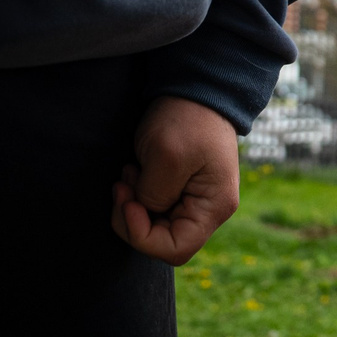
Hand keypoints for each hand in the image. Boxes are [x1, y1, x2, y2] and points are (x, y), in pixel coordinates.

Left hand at [111, 96, 240, 265]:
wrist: (195, 87)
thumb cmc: (187, 118)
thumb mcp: (166, 157)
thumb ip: (153, 196)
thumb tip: (144, 213)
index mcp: (214, 207)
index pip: (175, 249)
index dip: (142, 235)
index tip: (128, 203)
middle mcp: (209, 209)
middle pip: (163, 240)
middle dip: (133, 218)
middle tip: (122, 186)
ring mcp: (195, 199)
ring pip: (155, 225)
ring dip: (133, 205)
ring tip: (129, 173)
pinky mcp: (182, 188)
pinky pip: (154, 208)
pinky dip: (138, 195)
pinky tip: (135, 170)